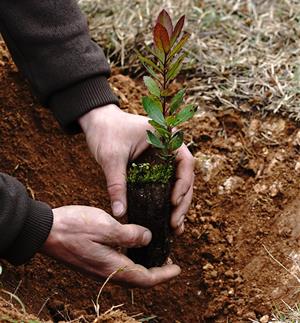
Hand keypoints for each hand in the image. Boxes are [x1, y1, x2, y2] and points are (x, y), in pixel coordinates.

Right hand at [41, 206, 180, 286]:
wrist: (45, 232)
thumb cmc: (74, 227)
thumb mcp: (107, 227)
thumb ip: (130, 235)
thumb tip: (148, 239)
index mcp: (113, 267)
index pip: (145, 278)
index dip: (164, 275)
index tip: (177, 268)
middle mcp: (107, 272)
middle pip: (138, 279)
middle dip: (156, 272)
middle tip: (168, 261)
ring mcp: (98, 268)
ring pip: (128, 273)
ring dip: (143, 266)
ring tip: (153, 254)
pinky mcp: (92, 261)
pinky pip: (117, 266)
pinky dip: (130, 260)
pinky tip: (131, 247)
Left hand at [79, 104, 193, 234]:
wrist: (98, 121)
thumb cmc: (106, 131)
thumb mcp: (111, 157)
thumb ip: (116, 184)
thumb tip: (119, 213)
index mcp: (166, 137)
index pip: (185, 161)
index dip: (184, 183)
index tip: (173, 202)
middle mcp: (169, 147)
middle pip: (185, 176)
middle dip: (183, 200)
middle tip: (175, 223)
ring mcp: (163, 158)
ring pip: (178, 182)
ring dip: (179, 204)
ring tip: (175, 226)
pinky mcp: (155, 166)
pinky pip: (166, 183)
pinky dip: (167, 199)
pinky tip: (167, 216)